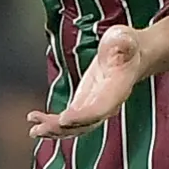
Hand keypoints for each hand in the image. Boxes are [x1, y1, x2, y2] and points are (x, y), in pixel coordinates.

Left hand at [29, 24, 150, 138]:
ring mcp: (95, 107)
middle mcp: (107, 105)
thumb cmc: (127, 45)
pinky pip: (70, 121)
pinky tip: (36, 121)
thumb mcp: (125, 38)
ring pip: (75, 127)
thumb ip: (123, 42)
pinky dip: (53, 123)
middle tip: (40, 129)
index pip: (100, 108)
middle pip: (85, 124)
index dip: (83, 116)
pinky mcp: (84, 105)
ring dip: (54, 131)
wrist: (133, 55)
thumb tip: (123, 41)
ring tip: (34, 130)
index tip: (64, 118)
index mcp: (117, 90)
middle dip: (62, 129)